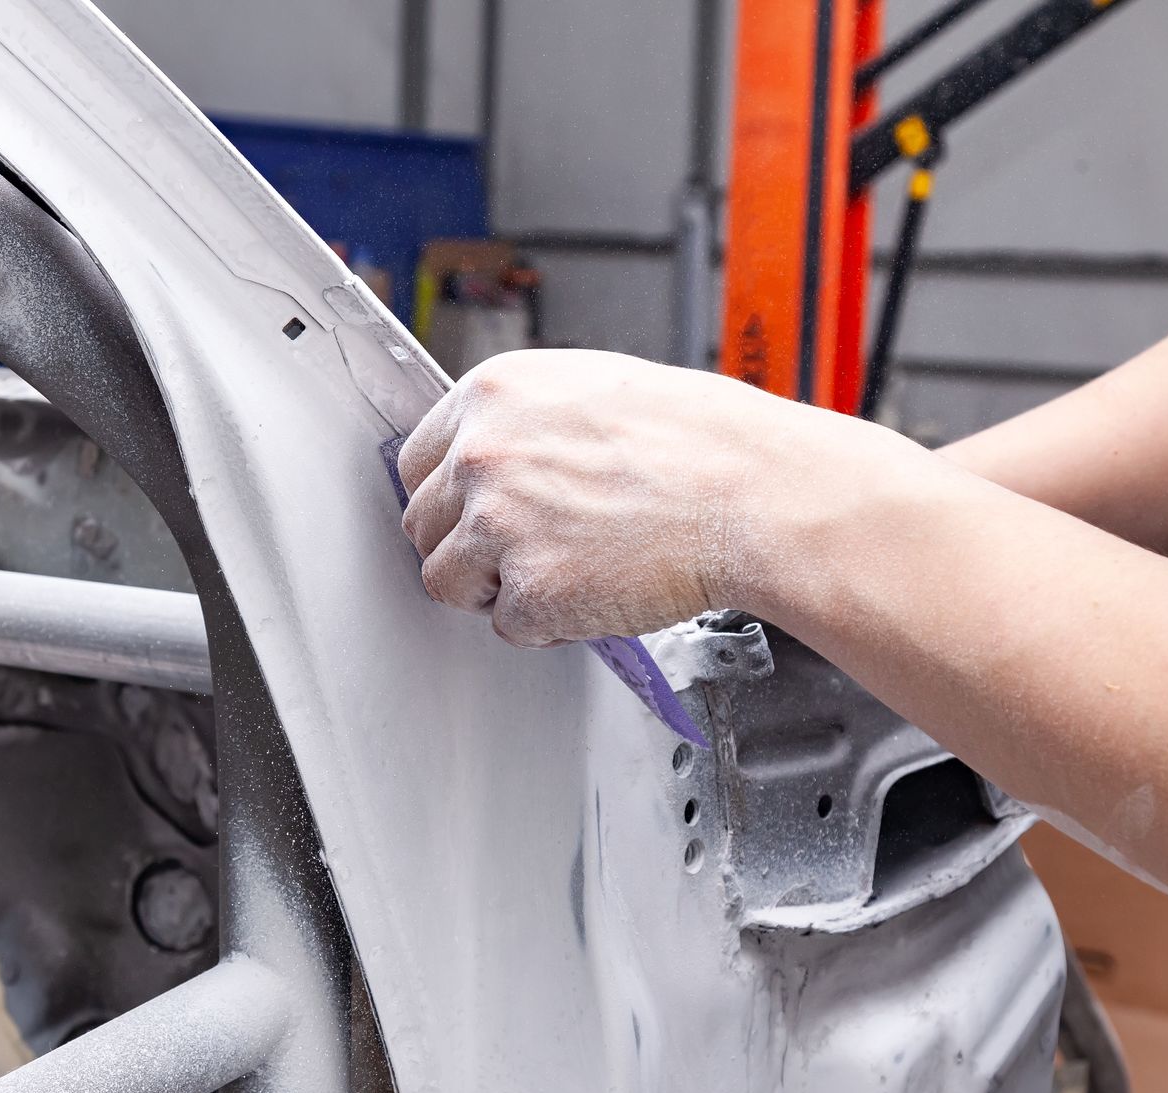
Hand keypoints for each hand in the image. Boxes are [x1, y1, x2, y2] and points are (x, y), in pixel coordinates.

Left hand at [397, 348, 813, 647]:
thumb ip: (523, 423)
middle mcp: (482, 454)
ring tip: (564, 571)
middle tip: (528, 549)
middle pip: (423, 525)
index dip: (450, 497)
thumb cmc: (696, 442)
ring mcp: (499, 524)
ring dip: (496, 588)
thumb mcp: (590, 392)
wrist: (749, 491)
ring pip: (446, 581)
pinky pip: (509, 626)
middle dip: (468, 546)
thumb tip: (491, 456)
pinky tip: (595, 591)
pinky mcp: (530, 590)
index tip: (472, 513)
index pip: (417, 462)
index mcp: (492, 395)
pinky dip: (549, 624)